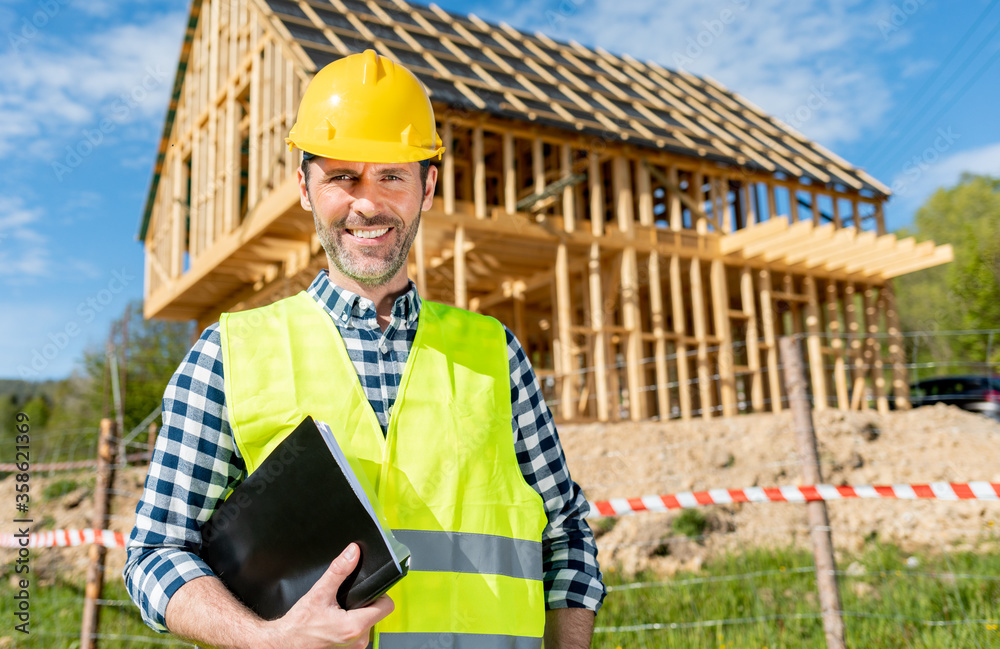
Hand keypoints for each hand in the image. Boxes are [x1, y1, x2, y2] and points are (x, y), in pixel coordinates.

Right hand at [261, 543, 393, 648]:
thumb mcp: (319, 593)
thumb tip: (352, 553)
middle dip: (365, 603)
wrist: (283, 643)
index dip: (380, 594)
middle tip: (347, 600)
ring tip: (340, 611)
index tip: (368, 589)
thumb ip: (338, 571)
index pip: (387, 606)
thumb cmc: (298, 626)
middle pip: (377, 614)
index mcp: (355, 627)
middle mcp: (358, 641)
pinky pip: (358, 634)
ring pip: (368, 624)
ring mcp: (353, 648)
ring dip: (357, 615)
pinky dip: (351, 625)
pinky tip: (337, 621)